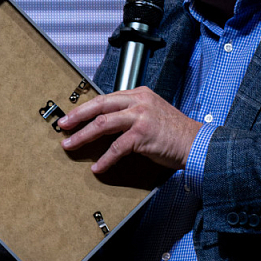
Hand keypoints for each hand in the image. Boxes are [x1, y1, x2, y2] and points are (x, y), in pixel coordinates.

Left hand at [58, 87, 201, 172]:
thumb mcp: (152, 112)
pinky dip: (105, 159)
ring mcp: (140, 117)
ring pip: (103, 124)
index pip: (105, 98)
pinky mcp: (143, 134)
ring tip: (71, 145)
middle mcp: (138, 101)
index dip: (86, 108)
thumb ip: (131, 112)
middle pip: (99, 106)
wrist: (197, 143)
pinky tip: (98, 167)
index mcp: (139, 94)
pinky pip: (117, 147)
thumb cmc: (175, 132)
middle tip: (63, 125)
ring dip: (83, 136)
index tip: (72, 116)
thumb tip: (107, 121)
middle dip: (77, 116)